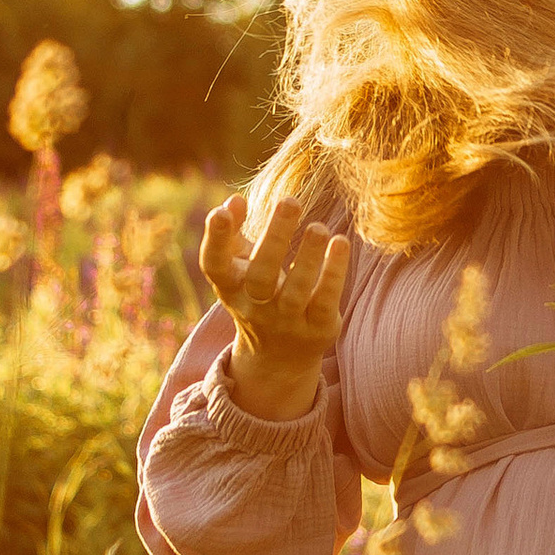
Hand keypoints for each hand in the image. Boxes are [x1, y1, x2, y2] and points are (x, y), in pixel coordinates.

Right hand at [199, 191, 349, 422]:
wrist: (279, 356)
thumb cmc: (257, 294)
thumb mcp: (239, 266)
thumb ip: (233, 232)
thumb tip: (235, 199)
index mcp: (231, 286)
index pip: (214, 265)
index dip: (215, 240)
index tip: (221, 212)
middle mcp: (255, 306)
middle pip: (261, 276)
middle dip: (274, 239)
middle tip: (289, 201)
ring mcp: (287, 321)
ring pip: (296, 291)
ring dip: (308, 257)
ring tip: (319, 227)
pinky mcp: (318, 328)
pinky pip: (326, 301)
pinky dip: (333, 273)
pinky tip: (340, 243)